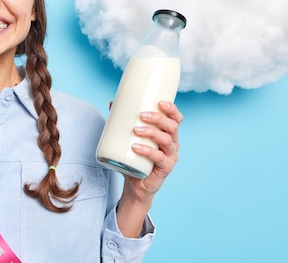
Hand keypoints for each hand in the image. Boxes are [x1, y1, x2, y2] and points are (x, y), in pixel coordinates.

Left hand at [115, 101, 182, 236]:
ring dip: (152, 132)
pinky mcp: (165, 168)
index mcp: (167, 133)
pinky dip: (148, 152)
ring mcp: (170, 156)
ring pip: (167, 140)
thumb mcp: (130, 137)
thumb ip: (123, 121)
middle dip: (158, 119)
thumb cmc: (134, 157)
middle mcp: (172, 143)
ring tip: (136, 130)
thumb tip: (112, 103)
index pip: (176, 119)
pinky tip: (136, 148)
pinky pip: (159, 158)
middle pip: (172, 127)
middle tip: (142, 115)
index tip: (160, 102)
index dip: (172, 109)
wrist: (135, 184)